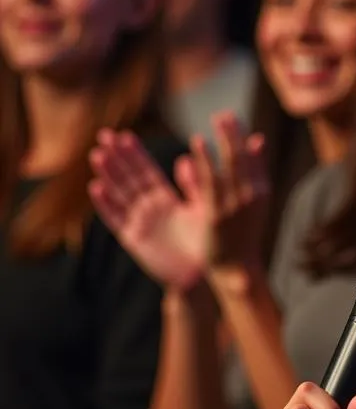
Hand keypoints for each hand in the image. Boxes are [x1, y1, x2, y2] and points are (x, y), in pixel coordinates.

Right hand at [89, 130, 209, 289]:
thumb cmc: (206, 242)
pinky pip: (116, 219)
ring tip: (97, 154)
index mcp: (166, 199)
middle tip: (103, 135)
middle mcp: (149, 208)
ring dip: (108, 175)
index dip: (136, 154)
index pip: (147, 171)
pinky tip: (96, 188)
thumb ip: (194, 185)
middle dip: (117, 158)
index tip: (124, 135)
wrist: (202, 274)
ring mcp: (139, 222)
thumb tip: (185, 157)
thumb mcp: (202, 208)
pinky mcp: (133, 239)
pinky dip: (106, 204)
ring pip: (120, 194)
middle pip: (129, 178)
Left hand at [192, 112, 268, 288]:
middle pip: (243, 157)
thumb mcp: (254, 201)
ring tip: (216, 119)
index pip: (253, 157)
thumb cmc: (242, 234)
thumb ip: (253, 171)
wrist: (236, 268)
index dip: (243, 136)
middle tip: (223, 114)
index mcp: (262, 191)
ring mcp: (236, 205)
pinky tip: (198, 143)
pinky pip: (211, 181)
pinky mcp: (218, 214)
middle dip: (234, 133)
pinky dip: (205, 160)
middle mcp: (252, 195)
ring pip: (230, 165)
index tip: (232, 117)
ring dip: (223, 140)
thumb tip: (258, 140)